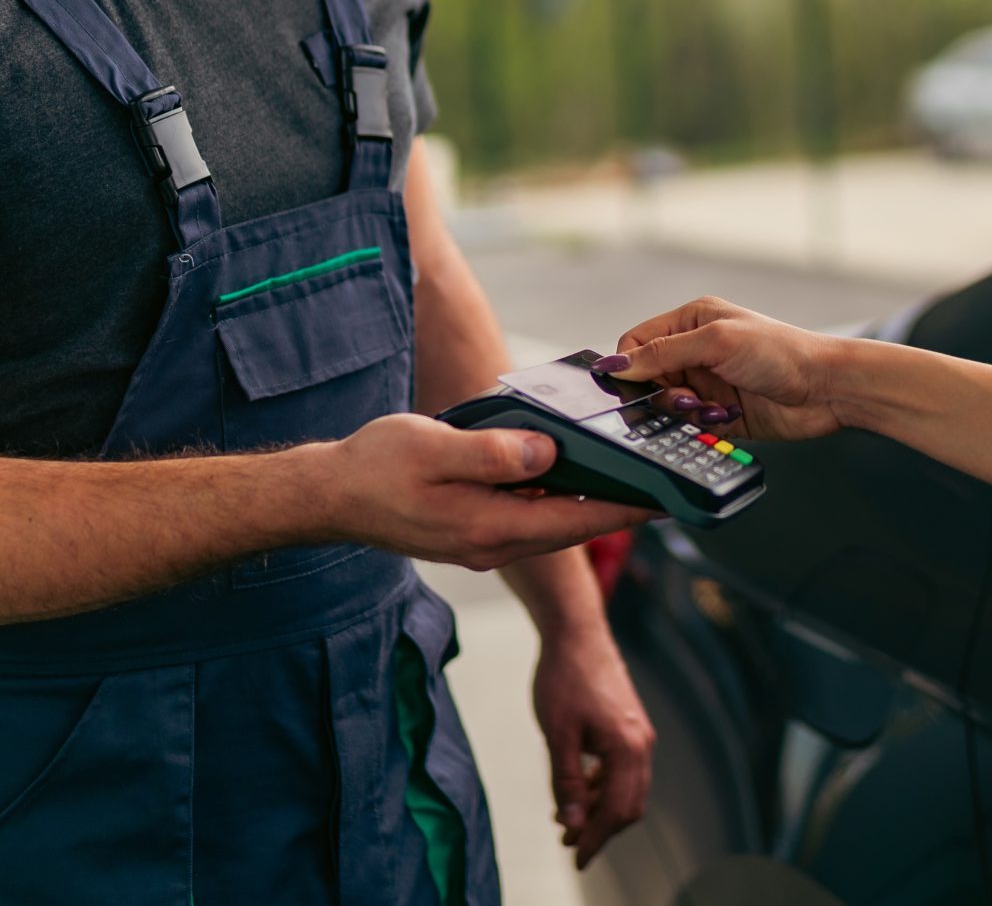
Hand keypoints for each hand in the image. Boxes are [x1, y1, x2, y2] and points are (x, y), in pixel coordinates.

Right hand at [321, 415, 654, 569]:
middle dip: (616, 509)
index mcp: (488, 527)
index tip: (663, 500)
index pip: (573, 520)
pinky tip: (564, 476)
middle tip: (660, 486)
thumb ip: (492, 454)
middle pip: (570, 527)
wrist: (328, 497)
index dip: (622, 510)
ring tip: (625, 478)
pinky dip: (553, 500)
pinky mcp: (470, 532)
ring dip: (586, 505)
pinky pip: (526, 518)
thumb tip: (547, 453)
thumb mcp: (433, 447)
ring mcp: (480, 542)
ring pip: (549, 524)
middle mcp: (491, 544)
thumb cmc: (374, 468)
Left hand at [533, 624, 654, 869]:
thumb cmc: (564, 677)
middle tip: (568, 843)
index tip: (575, 858)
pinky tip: (577, 789)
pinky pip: (622, 769)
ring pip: (626, 789)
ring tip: (566, 819)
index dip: (595, 839)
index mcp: (627, 747)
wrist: (576, 632)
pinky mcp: (630, 726)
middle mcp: (642, 743)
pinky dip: (602, 787)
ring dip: (599, 808)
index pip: (615, 810)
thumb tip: (571, 823)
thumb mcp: (557, 734)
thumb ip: (566, 781)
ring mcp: (639, 734)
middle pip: (628, 805)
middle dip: (600, 829)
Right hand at [602, 298, 848, 442]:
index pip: (636, 343)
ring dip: (684, 413)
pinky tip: (724, 418)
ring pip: (665, 407)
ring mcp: (707, 384)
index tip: (637, 386)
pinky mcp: (718, 415)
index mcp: (691, 322)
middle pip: (647, 380)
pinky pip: (688, 428)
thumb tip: (615, 363)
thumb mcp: (717, 342)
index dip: (630, 366)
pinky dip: (699, 427)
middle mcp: (696, 352)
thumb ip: (663, 352)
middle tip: (686, 398)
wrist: (827, 389)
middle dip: (661, 394)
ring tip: (711, 409)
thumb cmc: (782, 351)